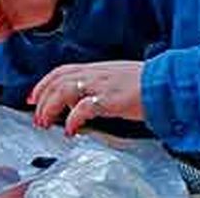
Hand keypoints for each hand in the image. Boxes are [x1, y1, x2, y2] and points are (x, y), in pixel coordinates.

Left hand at [28, 61, 144, 135]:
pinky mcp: (109, 99)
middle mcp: (95, 73)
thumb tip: (83, 100)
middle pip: (57, 81)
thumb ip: (98, 85)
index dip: (43, 84)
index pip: (61, 71)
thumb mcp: (116, 78)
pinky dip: (72, 120)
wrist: (165, 83)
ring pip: (64, 91)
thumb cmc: (145, 84)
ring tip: (45, 123)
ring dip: (50, 108)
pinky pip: (83, 108)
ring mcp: (101, 85)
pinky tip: (69, 130)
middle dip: (42, 99)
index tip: (33, 97)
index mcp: (96, 68)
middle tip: (36, 116)